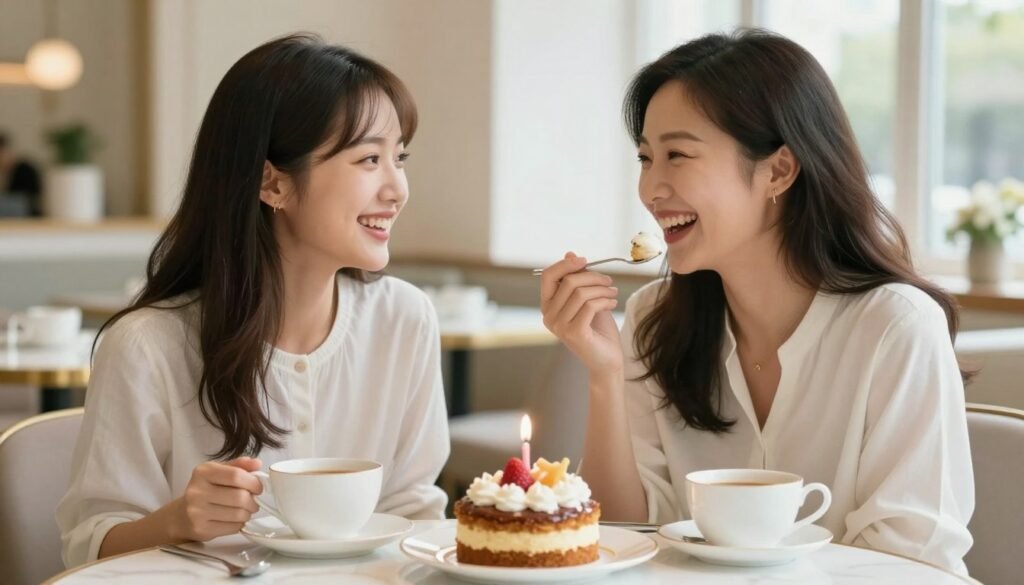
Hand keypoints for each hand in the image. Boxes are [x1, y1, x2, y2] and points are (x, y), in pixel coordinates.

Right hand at [170, 457, 262, 541]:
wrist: (181, 516)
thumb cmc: (205, 490)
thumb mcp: (218, 471)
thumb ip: (239, 465)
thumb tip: (257, 463)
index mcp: (203, 472)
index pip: (236, 475)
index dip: (253, 482)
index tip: (258, 487)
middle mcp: (197, 491)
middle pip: (239, 496)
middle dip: (253, 501)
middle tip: (253, 502)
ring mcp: (197, 511)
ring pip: (238, 514)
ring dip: (247, 513)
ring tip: (244, 510)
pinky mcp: (201, 529)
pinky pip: (232, 527)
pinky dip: (239, 524)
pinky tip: (234, 520)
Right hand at [540, 252, 622, 377]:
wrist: (607, 360)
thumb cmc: (597, 329)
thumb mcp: (588, 298)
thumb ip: (578, 279)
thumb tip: (570, 254)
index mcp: (548, 306)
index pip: (547, 276)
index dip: (565, 264)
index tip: (584, 260)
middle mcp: (549, 316)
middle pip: (568, 282)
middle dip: (593, 277)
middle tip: (609, 281)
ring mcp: (559, 326)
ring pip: (581, 293)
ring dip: (602, 289)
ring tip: (613, 293)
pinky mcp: (574, 333)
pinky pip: (590, 306)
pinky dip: (605, 300)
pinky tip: (613, 303)